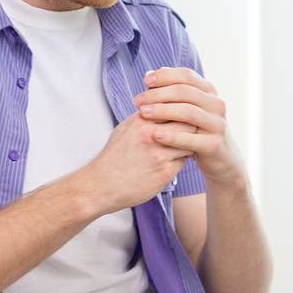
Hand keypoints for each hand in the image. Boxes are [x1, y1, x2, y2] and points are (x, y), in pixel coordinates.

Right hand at [76, 110, 193, 213]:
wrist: (101, 186)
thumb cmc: (113, 157)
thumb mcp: (125, 129)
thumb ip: (145, 117)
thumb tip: (161, 106)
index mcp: (141, 120)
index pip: (174, 106)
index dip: (182, 112)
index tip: (183, 117)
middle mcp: (150, 134)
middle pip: (188, 123)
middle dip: (191, 127)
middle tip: (189, 133)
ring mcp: (159, 154)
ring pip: (189, 142)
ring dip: (189, 145)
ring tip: (181, 148)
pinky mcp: (165, 171)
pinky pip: (184, 161)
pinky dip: (181, 161)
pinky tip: (172, 162)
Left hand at [133, 68, 243, 185]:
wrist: (220, 159)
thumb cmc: (196, 130)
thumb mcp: (187, 108)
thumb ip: (170, 93)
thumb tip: (148, 75)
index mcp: (209, 92)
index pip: (187, 75)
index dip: (165, 75)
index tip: (145, 81)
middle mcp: (216, 105)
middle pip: (185, 92)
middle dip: (158, 94)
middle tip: (138, 101)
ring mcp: (217, 124)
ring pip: (188, 112)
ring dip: (163, 111)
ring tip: (142, 114)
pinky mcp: (214, 144)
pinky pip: (191, 139)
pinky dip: (172, 136)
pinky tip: (154, 135)